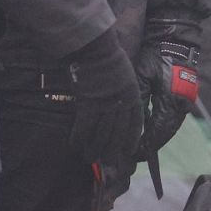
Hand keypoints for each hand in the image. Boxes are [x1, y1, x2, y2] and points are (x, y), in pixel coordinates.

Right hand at [65, 29, 144, 165]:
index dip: (132, 139)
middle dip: (111, 150)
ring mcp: (105, 105)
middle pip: (118, 133)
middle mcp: (121, 103)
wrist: (96, 47)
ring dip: (94, 148)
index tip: (129, 151)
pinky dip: (79, 138)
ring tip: (89, 157)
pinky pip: (84, 127)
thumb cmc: (108, 56)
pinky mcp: (88, 104)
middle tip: (106, 162)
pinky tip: (75, 145)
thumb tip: (117, 106)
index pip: (135, 123)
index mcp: (133, 95)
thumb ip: (123, 91)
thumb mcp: (124, 74)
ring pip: (101, 134)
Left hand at [135, 36, 199, 158]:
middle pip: (166, 133)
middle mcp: (182, 104)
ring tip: (142, 143)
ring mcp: (186, 100)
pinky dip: (163, 124)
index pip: (158, 133)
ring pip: (171, 126)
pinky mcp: (186, 95)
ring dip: (158, 135)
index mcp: (172, 101)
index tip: (133, 154)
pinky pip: (174, 116)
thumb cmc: (156, 53)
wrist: (176, 36)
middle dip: (152, 144)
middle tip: (135, 153)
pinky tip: (151, 126)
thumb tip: (131, 124)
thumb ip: (137, 100)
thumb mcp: (141, 75)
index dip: (146, 146)